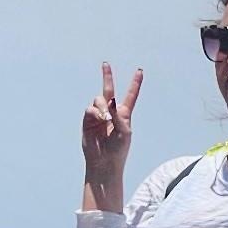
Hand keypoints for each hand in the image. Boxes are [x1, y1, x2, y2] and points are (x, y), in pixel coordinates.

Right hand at [81, 63, 139, 189]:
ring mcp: (98, 116)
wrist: (104, 163)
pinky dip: (94, 112)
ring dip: (101, 106)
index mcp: (124, 114)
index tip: (139, 71)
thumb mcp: (124, 130)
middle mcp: (110, 113)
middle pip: (108, 91)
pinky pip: (89, 109)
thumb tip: (108, 101)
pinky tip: (99, 119)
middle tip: (105, 64)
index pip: (131, 96)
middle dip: (107, 77)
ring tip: (104, 118)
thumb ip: (117, 114)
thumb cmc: (118, 149)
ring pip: (98, 100)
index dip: (135, 83)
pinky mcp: (87, 121)